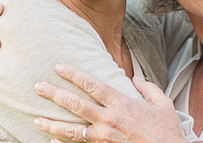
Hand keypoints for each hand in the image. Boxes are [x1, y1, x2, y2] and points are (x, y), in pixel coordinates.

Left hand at [34, 64, 186, 142]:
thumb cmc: (166, 130)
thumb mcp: (163, 104)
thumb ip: (148, 88)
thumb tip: (135, 78)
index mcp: (121, 103)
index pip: (92, 84)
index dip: (73, 74)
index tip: (59, 66)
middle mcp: (109, 119)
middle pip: (76, 104)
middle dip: (55, 94)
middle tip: (38, 87)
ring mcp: (104, 137)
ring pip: (72, 130)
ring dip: (52, 123)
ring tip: (36, 119)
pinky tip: (51, 141)